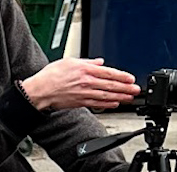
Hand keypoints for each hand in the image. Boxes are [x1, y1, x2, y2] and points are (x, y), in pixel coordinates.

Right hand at [20, 58, 138, 110]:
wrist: (39, 91)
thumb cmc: (50, 76)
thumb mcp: (69, 61)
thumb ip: (87, 62)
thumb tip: (99, 62)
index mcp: (85, 70)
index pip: (108, 73)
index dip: (122, 76)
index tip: (131, 79)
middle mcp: (87, 82)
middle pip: (111, 86)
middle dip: (126, 88)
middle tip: (136, 90)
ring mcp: (84, 94)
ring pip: (106, 96)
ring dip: (120, 97)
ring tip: (130, 98)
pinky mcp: (80, 102)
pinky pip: (98, 103)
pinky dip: (108, 104)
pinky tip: (115, 104)